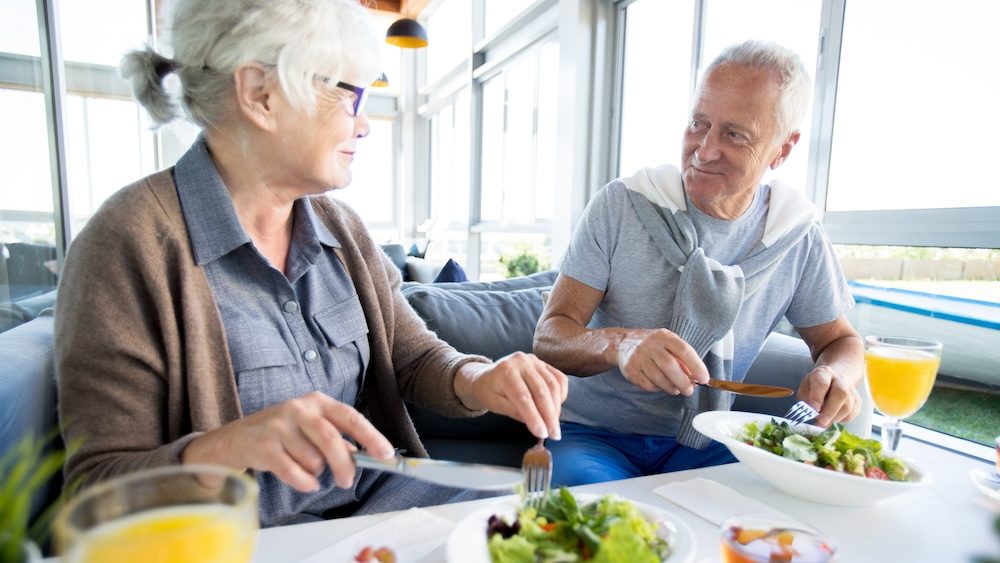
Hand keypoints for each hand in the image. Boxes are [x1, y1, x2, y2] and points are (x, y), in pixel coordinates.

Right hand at [181, 391, 394, 491]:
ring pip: (312, 458)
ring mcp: (279, 425)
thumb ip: (336, 438)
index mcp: (316, 401)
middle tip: (347, 480)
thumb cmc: (280, 433)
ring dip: (316, 472)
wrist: (234, 439)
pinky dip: (303, 481)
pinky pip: (293, 471)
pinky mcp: (263, 445)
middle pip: (332, 438)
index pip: (350, 417)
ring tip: (308, 470)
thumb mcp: (310, 428)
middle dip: (344, 464)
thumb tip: (362, 454)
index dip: (370, 436)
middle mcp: (299, 408)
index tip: (386, 454)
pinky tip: (303, 481)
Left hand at [454, 352, 567, 439]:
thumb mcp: (494, 404)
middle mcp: (521, 362)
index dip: (534, 416)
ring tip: (554, 425)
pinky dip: (561, 395)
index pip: (523, 397)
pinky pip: (559, 379)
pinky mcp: (544, 364)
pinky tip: (556, 408)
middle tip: (554, 435)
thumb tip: (535, 423)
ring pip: (553, 385)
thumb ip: (513, 412)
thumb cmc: (489, 391)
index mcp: (505, 371)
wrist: (487, 376)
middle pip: (541, 391)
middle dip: (550, 415)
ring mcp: (534, 361)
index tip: (542, 433)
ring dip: (556, 408)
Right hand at [616, 329, 707, 395]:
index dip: (696, 366)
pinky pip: (647, 384)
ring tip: (676, 389)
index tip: (704, 379)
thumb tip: (696, 377)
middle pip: (669, 366)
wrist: (622, 343)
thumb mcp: (668, 343)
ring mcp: (638, 357)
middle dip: (683, 381)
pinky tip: (659, 385)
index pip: (684, 350)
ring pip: (658, 378)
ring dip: (671, 387)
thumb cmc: (653, 345)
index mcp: (664, 336)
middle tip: (689, 391)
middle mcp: (650, 345)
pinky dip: (657, 388)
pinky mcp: (630, 370)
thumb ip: (682, 358)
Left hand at [796, 365, 860, 426]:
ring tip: (823, 422)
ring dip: (834, 418)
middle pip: (840, 394)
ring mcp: (851, 390)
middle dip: (830, 411)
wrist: (834, 379)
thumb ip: (806, 400)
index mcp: (824, 374)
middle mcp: (840, 380)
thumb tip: (810, 414)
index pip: (822, 383)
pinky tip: (832, 417)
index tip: (813, 409)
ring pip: (848, 407)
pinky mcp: (857, 401)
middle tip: (820, 423)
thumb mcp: (805, 388)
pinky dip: (840, 420)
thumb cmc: (816, 386)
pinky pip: (851, 414)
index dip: (817, 397)